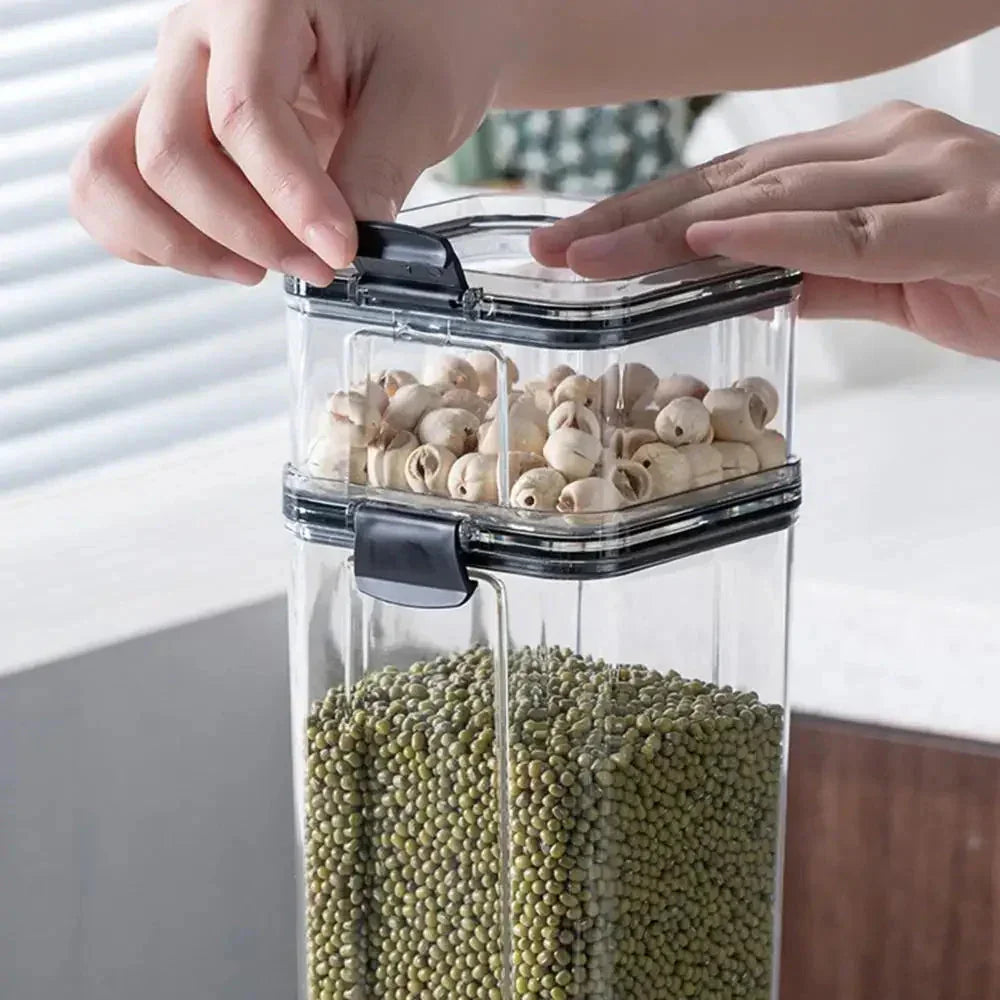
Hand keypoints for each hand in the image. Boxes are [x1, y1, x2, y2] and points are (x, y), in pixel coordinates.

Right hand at [69, 0, 507, 284]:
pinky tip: (229, 254)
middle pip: (168, 153)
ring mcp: (174, 81)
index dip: (291, 200)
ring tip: (263, 267)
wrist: (418, 22)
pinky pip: (120, 187)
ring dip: (186, 243)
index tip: (341, 251)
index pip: (244, 113)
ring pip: (119, 172)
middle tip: (318, 265)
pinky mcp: (175, 124)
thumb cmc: (424, 32)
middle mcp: (196, 37)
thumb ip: (376, 170)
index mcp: (258, 3)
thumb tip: (334, 249)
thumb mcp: (422, 97)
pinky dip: (158, 238)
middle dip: (245, 232)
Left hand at [532, 101, 999, 359]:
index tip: (577, 241)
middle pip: (731, 183)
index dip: (646, 214)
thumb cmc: (998, 273)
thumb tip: (742, 281)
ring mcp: (923, 178)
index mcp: (862, 161)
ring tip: (596, 256)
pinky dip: (773, 237)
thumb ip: (817, 273)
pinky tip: (707, 243)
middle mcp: (885, 151)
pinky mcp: (957, 222)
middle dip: (634, 219)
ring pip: (773, 199)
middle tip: (557, 248)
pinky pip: (849, 231)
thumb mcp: (887, 279)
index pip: (729, 185)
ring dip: (673, 230)